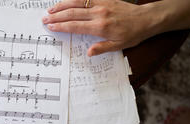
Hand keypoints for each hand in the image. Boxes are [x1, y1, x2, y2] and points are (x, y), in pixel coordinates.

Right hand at [43, 0, 158, 55]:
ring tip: (50, 9)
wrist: (145, 19)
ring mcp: (101, 4)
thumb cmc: (133, 34)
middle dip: (57, 16)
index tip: (51, 27)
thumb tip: (89, 52)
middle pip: (72, 14)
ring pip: (76, 3)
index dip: (61, 26)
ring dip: (62, 5)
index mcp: (101, 27)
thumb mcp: (119, 46)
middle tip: (45, 18)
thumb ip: (102, 48)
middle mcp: (99, 14)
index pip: (76, 26)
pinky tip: (66, 1)